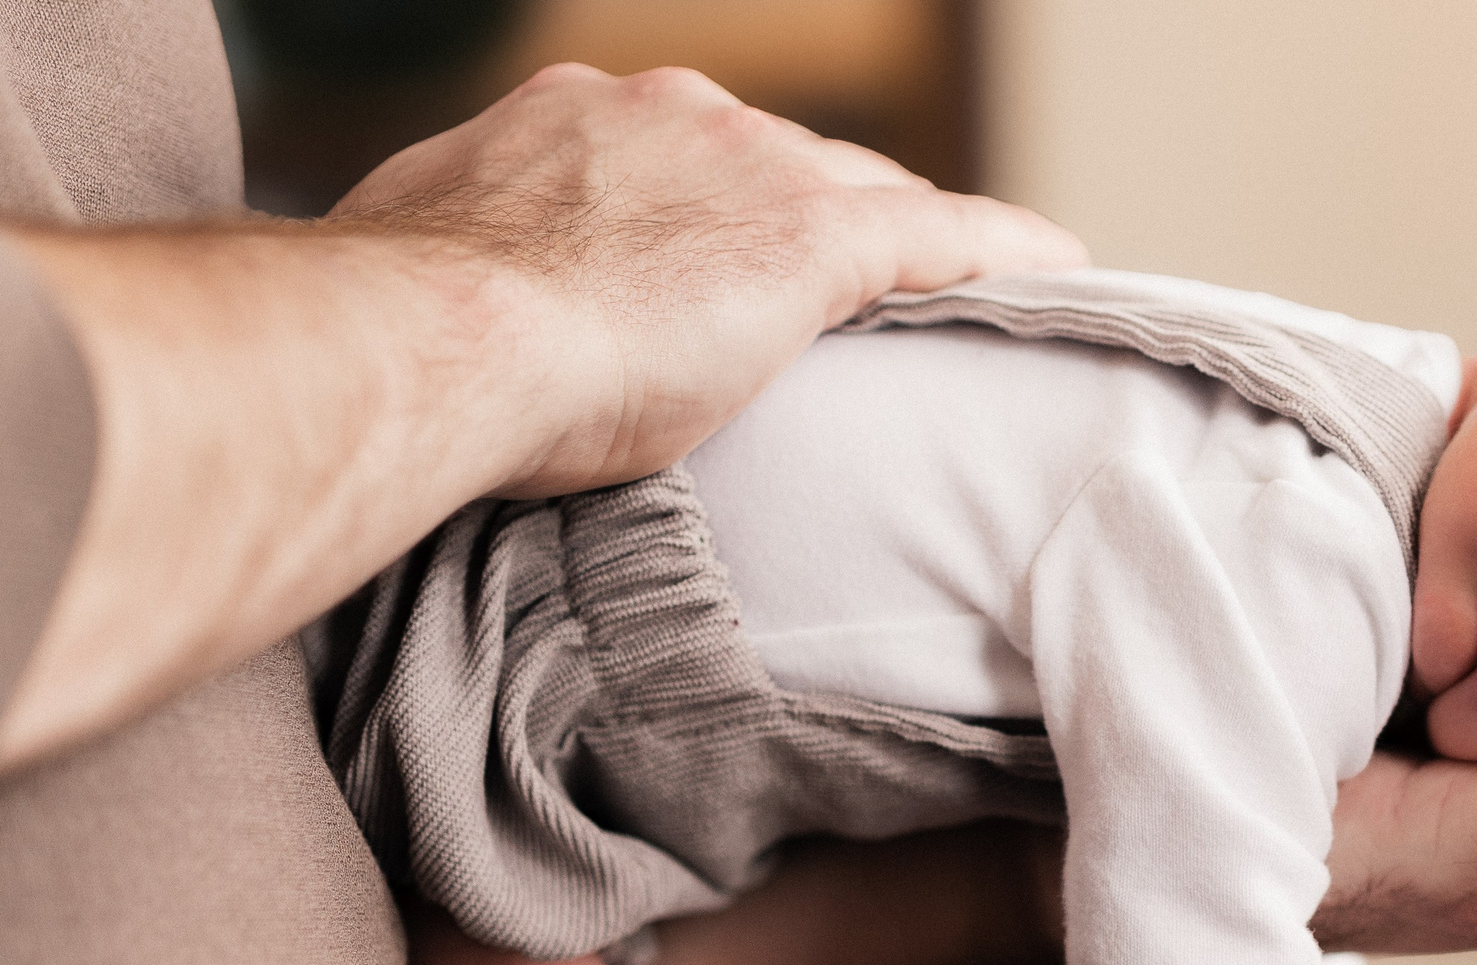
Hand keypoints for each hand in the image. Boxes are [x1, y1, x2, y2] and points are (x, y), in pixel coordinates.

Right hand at [329, 64, 1086, 496]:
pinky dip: (1000, 250)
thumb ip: (479, 272)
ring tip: (950, 294)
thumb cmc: (417, 337)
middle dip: (807, 216)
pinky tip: (1059, 270)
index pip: (684, 158)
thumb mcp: (432, 274)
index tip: (722, 255)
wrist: (441, 337)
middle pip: (782, 164)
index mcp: (572, 122)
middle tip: (828, 294)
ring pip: (862, 193)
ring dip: (898, 240)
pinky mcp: (813, 238)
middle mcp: (668, 116)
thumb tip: (454, 302)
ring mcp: (747, 168)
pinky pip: (942, 234)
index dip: (717, 209)